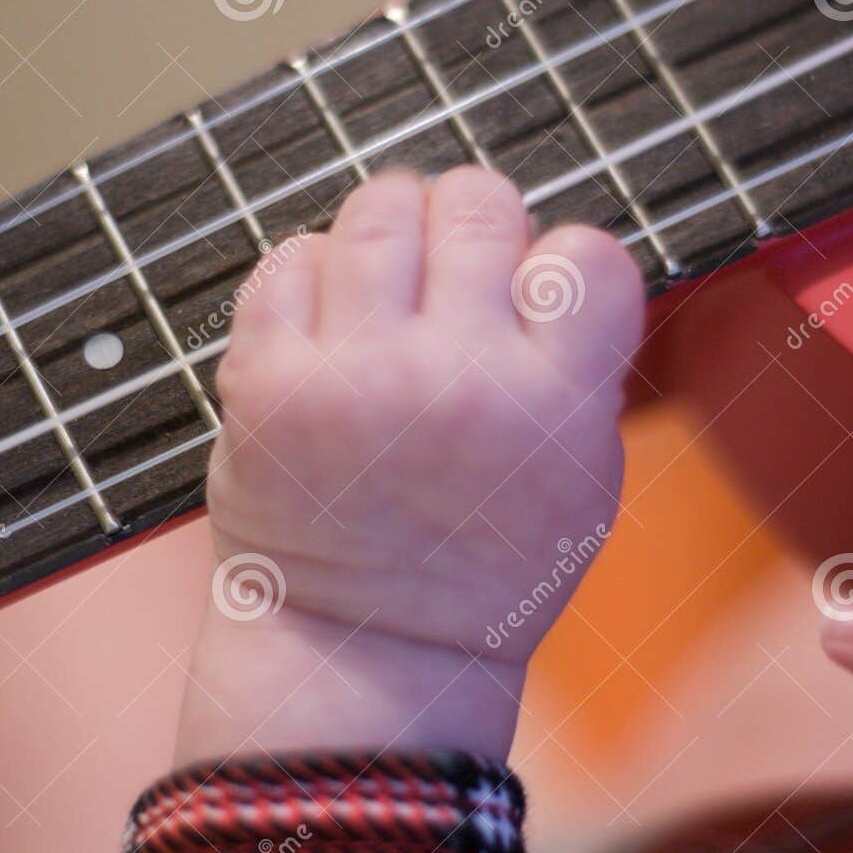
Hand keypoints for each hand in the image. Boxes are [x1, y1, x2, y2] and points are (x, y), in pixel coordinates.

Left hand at [176, 167, 642, 765]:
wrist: (363, 651)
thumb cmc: (482, 567)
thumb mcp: (582, 481)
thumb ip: (579, 367)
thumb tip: (544, 252)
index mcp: (554, 407)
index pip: (585, 254)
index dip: (559, 262)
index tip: (533, 297)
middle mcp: (458, 378)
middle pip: (477, 201)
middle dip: (470, 227)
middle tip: (451, 279)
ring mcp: (355, 374)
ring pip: (380, 208)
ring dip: (391, 234)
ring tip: (386, 291)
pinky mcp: (267, 381)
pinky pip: (291, 258)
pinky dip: (311, 276)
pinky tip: (327, 327)